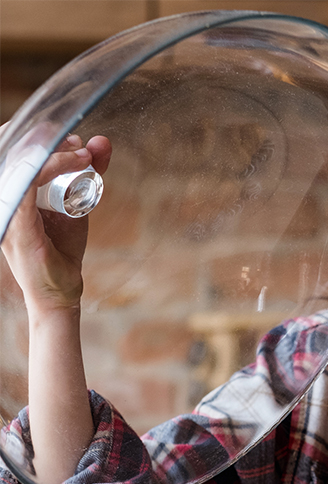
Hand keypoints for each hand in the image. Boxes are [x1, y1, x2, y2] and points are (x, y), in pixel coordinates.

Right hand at [0, 132, 110, 313]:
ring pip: (18, 162)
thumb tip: (101, 142)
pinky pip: (27, 184)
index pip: (9, 148)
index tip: (71, 138)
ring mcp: (4, 209)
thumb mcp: (78, 204)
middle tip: (77, 141)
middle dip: (43, 138)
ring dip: (51, 150)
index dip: (35, 134)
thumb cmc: (61, 249)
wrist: (60, 290)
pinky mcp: (16, 223)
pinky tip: (74, 164)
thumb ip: (88, 173)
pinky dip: (50, 168)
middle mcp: (2, 197)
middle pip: (10, 150)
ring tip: (82, 152)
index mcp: (9, 190)